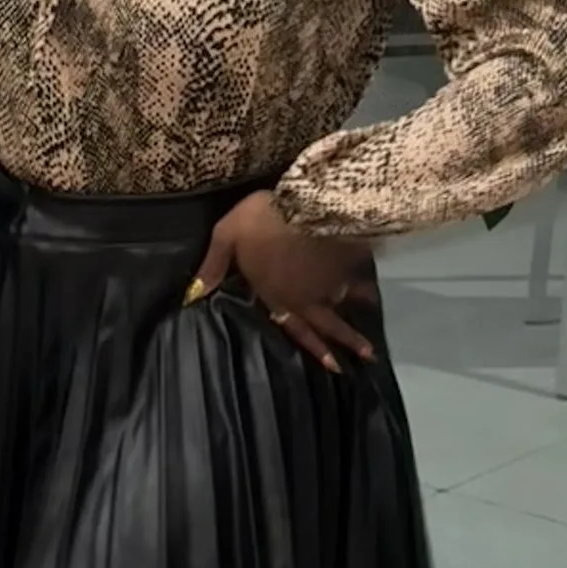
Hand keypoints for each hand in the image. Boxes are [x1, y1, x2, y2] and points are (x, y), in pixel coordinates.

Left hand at [190, 191, 376, 375]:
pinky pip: (358, 281)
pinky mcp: (347, 262)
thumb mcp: (227, 235)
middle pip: (326, 326)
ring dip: (356, 327)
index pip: (293, 326)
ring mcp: (330, 281)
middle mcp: (306, 296)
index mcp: (276, 293)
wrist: (307, 203)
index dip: (311, 345)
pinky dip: (366, 292)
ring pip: (344, 308)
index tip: (332, 364)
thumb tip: (193, 295)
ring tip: (370, 347)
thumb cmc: (262, 220)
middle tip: (364, 361)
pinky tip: (373, 298)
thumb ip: (212, 265)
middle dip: (344, 345)